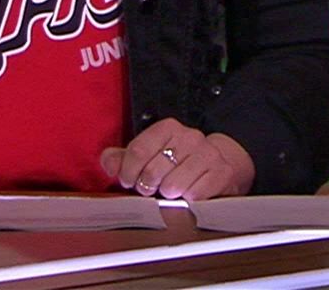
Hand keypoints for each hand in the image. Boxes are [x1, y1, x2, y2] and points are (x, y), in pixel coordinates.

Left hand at [99, 118, 254, 200]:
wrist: (220, 163)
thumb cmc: (178, 161)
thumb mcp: (150, 155)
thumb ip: (124, 158)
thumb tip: (107, 162)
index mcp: (168, 128)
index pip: (138, 150)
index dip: (127, 172)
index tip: (127, 181)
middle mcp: (190, 137)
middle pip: (153, 171)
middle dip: (146, 187)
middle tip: (150, 189)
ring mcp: (207, 154)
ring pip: (173, 186)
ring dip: (168, 195)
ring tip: (171, 191)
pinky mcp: (221, 173)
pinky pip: (194, 196)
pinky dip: (187, 201)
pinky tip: (188, 194)